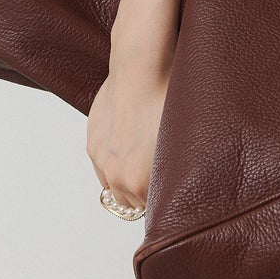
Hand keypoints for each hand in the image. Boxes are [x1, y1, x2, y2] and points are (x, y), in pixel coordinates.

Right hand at [87, 64, 169, 214]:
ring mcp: (102, 160)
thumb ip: (179, 172)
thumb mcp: (184, 140)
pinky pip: (103, 169)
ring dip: (128, 182)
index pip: (155, 209)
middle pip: (134, 204)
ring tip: (145, 163)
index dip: (167, 199)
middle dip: (147, 193)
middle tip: (162, 175)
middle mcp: (117, 177)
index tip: (175, 190)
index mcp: (141, 182)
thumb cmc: (167, 99)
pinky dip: (114, 166)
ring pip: (115, 189)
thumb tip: (186, 182)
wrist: (141, 69)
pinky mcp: (92, 144)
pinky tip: (130, 150)